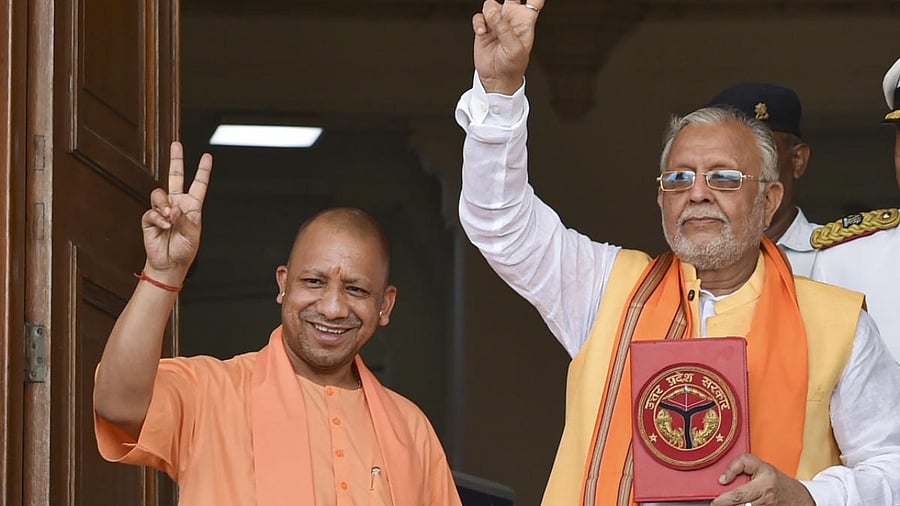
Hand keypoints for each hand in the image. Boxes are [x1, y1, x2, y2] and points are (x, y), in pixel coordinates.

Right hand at [140, 141, 212, 284]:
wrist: (170, 264)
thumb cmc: (184, 250)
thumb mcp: (193, 234)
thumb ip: (185, 219)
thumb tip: (173, 209)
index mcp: (192, 207)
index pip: (198, 185)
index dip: (203, 171)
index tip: (207, 157)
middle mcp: (177, 204)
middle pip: (175, 177)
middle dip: (176, 160)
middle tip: (176, 145)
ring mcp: (163, 210)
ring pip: (159, 194)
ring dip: (165, 206)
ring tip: (170, 218)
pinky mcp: (150, 219)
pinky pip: (152, 212)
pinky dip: (159, 219)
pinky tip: (164, 226)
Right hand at [472, 0, 543, 94]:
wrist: (497, 78)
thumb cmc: (512, 66)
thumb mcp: (515, 49)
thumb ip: (505, 30)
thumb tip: (495, 15)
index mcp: (526, 20)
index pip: (535, 0)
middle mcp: (512, 18)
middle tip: (501, 9)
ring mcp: (497, 22)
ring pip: (491, 4)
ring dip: (489, 14)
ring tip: (490, 28)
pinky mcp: (484, 27)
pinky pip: (479, 16)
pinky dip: (478, 23)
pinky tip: (482, 33)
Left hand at [710, 453, 813, 505]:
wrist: (798, 498)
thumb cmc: (775, 480)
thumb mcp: (760, 465)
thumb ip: (738, 464)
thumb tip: (723, 479)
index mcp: (764, 484)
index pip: (739, 495)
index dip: (723, 499)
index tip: (715, 501)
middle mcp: (765, 500)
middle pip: (739, 505)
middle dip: (724, 505)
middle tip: (715, 503)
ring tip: (726, 503)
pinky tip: (737, 504)